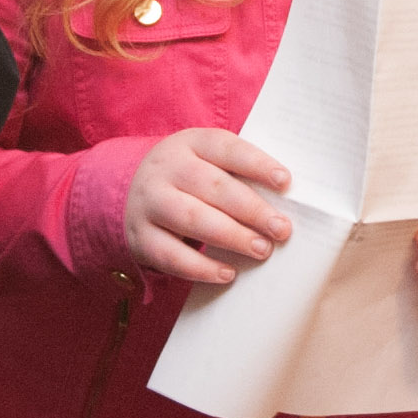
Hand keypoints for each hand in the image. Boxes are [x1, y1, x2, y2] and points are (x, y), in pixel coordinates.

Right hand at [125, 127, 292, 285]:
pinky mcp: (139, 237)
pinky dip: (201, 268)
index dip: (257, 164)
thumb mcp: (206, 161)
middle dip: (252, 210)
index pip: (226, 148)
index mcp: (190, 143)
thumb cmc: (189, 178)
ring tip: (262, 250)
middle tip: (281, 229)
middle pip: (213, 187)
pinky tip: (228, 273)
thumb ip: (239, 174)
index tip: (285, 182)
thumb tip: (287, 200)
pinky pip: (171, 256)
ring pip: (193, 219)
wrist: (129, 191)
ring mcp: (149, 203)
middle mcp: (166, 169)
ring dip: (232, 237)